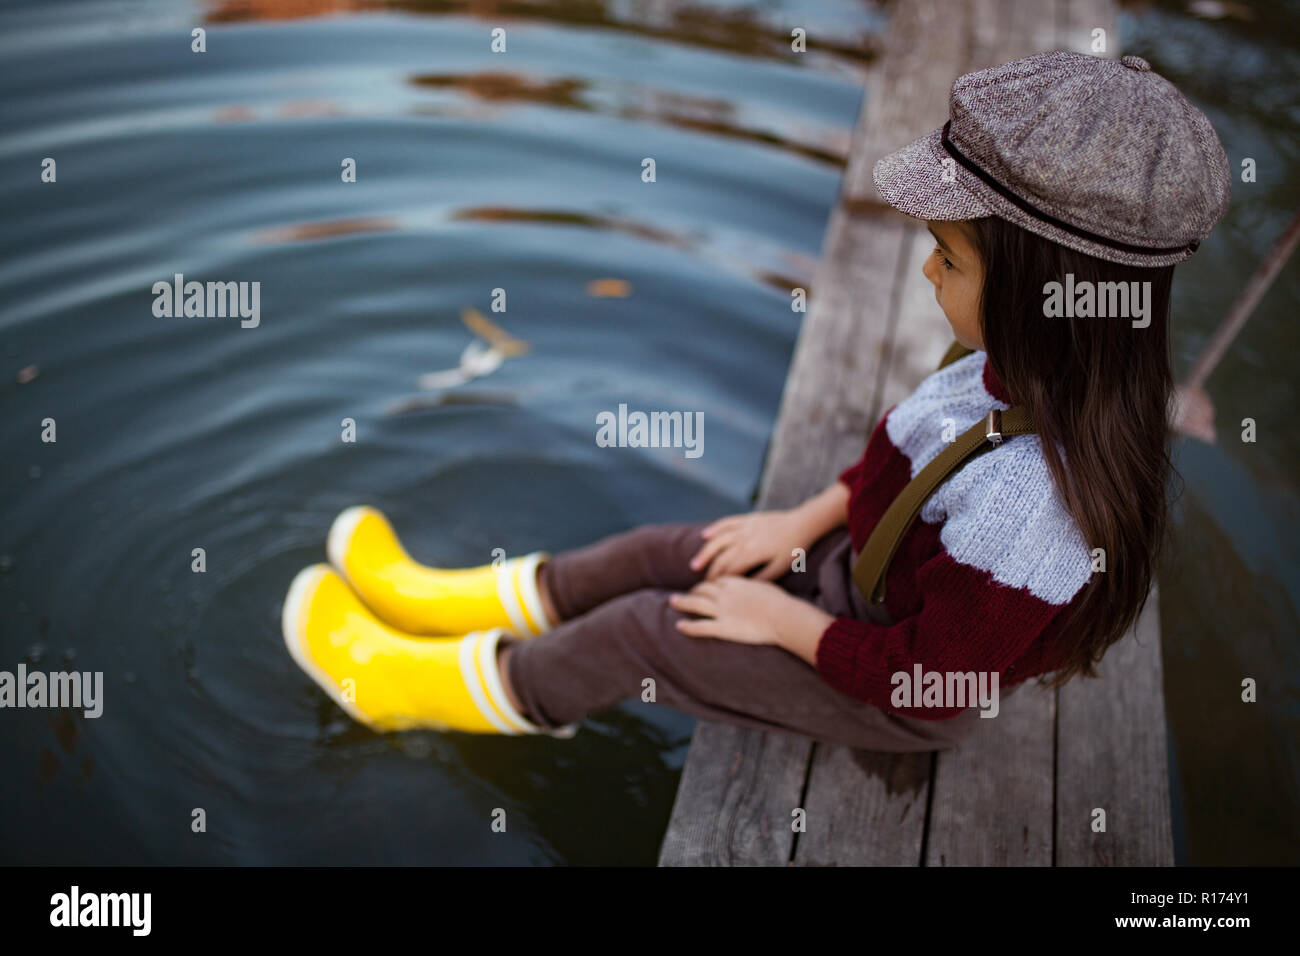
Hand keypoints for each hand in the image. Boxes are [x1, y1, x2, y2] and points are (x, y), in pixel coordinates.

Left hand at [669, 576, 833, 661]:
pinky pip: (700, 627)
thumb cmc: (780, 602)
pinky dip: (688, 627)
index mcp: (735, 583)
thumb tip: (755, 586)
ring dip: (682, 602)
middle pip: (702, 589)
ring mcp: (722, 611)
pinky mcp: (723, 628)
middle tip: (687, 593)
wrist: (783, 616)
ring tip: (673, 602)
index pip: (716, 580)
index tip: (704, 586)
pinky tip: (679, 626)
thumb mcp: (767, 585)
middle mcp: (724, 594)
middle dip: (693, 590)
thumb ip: (755, 584)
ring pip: (695, 604)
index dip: (708, 582)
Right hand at [688, 509, 815, 580]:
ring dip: (705, 552)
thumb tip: (744, 587)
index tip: (711, 592)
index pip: (730, 570)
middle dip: (710, 571)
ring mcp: (744, 527)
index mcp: (752, 553)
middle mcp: (744, 539)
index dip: (719, 581)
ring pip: (718, 540)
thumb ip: (762, 577)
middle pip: (721, 557)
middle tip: (701, 584)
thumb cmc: (794, 549)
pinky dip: (714, 529)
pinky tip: (704, 536)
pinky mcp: (747, 518)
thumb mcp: (780, 567)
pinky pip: (726, 522)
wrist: (803, 523)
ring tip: (695, 564)